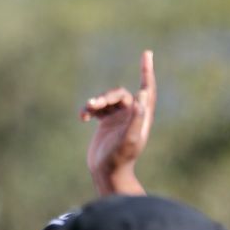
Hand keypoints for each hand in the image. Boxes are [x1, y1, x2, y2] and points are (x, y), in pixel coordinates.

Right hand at [81, 50, 153, 196]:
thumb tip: (142, 97)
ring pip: (107, 101)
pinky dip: (89, 110)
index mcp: (141, 117)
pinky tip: (83, 117)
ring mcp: (118, 119)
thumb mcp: (130, 140)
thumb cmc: (120, 159)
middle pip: (120, 95)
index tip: (147, 54)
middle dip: (106, 97)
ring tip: (87, 110)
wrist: (108, 174)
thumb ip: (136, 119)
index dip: (147, 72)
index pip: (147, 89)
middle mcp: (131, 116)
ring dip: (96, 102)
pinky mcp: (105, 124)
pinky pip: (97, 109)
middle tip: (94, 105)